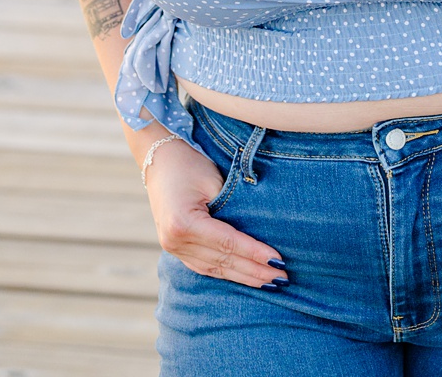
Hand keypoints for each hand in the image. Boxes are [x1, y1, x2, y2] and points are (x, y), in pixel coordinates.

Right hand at [145, 136, 285, 288]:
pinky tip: (244, 277)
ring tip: (269, 282)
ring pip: (213, 269)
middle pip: (222, 261)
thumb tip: (261, 231)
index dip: (254, 253)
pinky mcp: (175, 248)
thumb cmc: (190, 164)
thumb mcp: (214, 181)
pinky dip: (226, 273)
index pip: (228, 243)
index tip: (278, 260)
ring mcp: (172, 248)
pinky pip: (203, 266)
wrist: (159, 160)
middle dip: (254, 270)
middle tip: (282, 278)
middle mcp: (174, 241)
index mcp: (184, 223)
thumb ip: (233, 208)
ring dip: (242, 276)